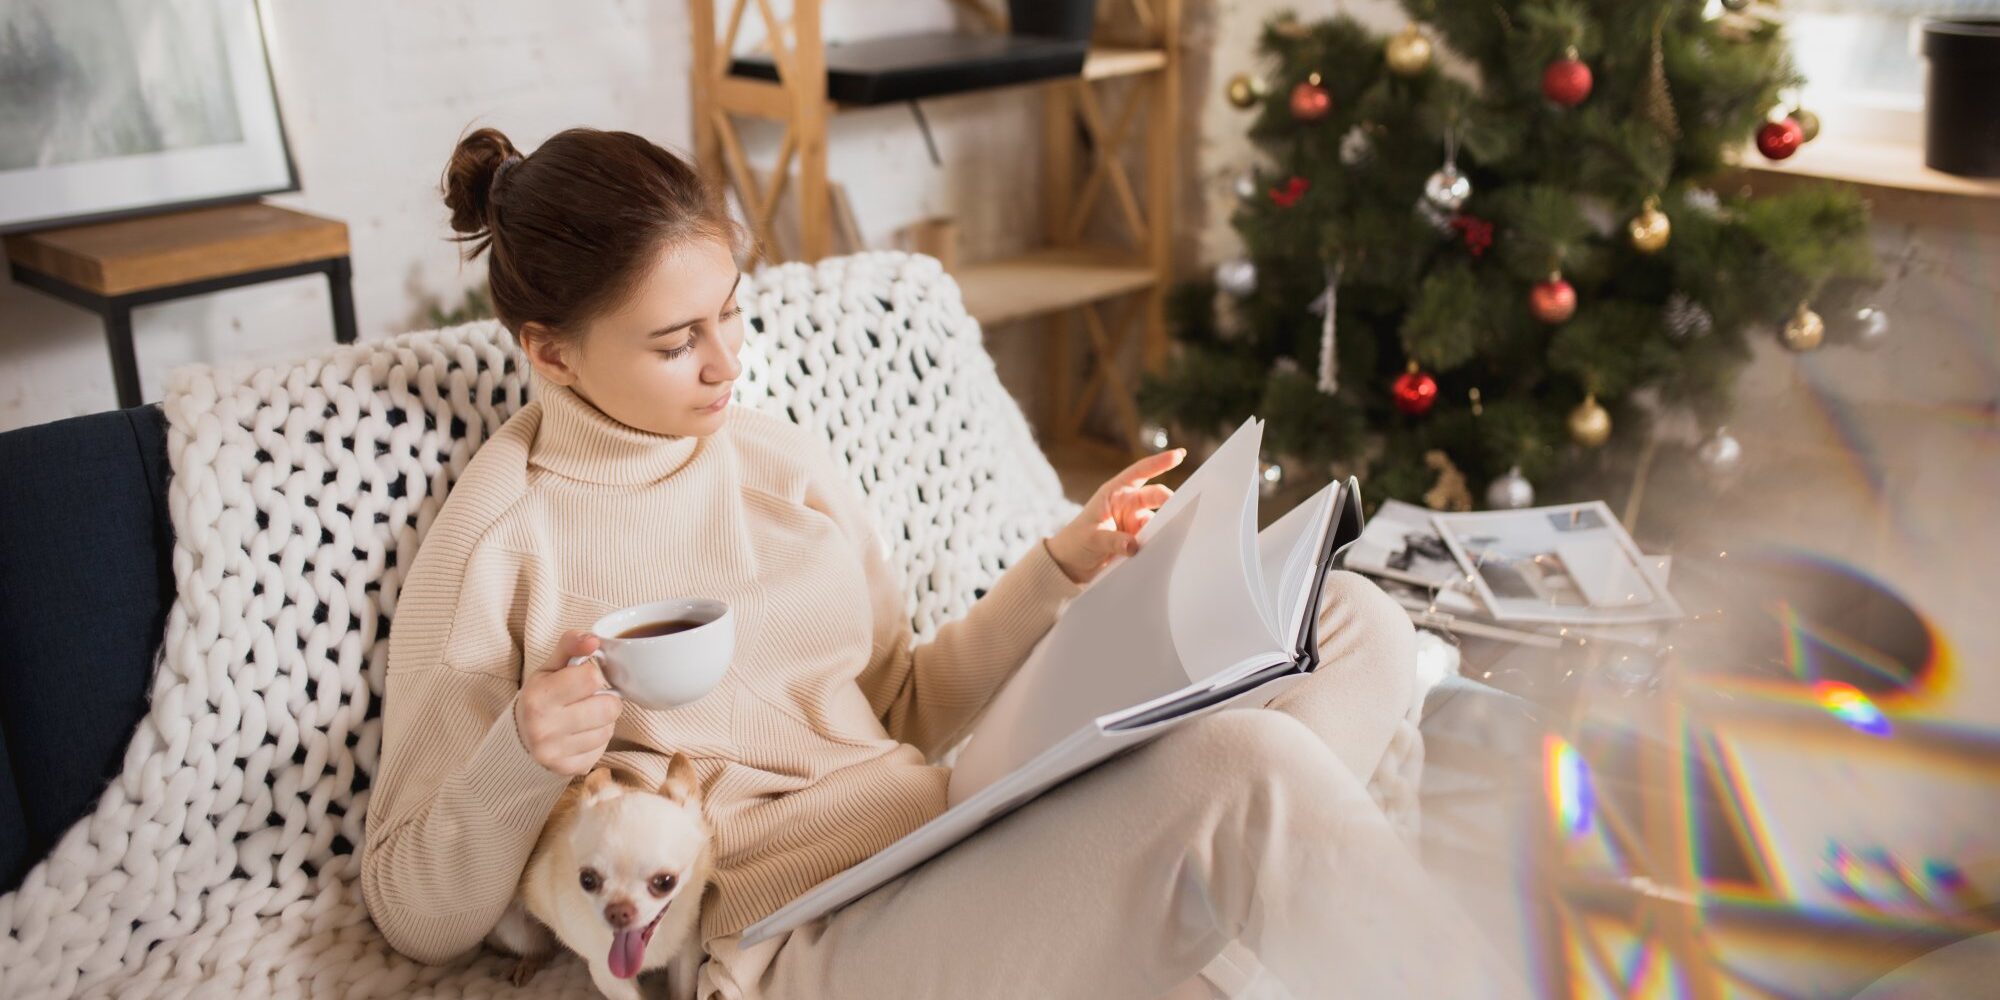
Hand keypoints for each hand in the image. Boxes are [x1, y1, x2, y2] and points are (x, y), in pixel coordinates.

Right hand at [515, 630, 623, 776]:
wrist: (520, 737)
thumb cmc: (541, 696)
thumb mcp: (550, 667)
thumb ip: (570, 645)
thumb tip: (593, 639)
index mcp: (539, 697)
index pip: (592, 678)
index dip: (593, 675)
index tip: (583, 679)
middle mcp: (543, 728)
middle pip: (608, 707)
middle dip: (605, 699)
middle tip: (589, 699)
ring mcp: (555, 753)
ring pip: (609, 730)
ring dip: (603, 721)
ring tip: (584, 717)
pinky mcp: (567, 770)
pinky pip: (602, 751)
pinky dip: (597, 741)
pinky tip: (580, 735)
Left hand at [1046, 447, 1184, 585]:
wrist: (1071, 564)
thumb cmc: (1076, 542)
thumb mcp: (1091, 538)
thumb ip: (1113, 540)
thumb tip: (1135, 546)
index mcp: (1114, 492)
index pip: (1139, 473)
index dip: (1159, 462)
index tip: (1179, 455)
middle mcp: (1127, 504)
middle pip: (1155, 496)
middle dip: (1169, 500)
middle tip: (1182, 509)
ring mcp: (1134, 521)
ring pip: (1158, 518)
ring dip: (1165, 525)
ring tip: (1171, 535)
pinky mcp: (1138, 538)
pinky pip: (1154, 537)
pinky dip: (1160, 541)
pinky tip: (1163, 549)